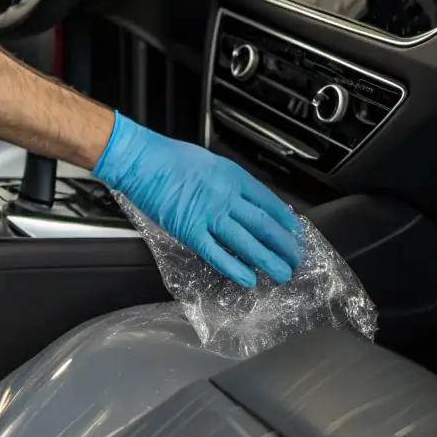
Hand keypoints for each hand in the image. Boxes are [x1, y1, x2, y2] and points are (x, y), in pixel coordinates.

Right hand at [93, 112, 300, 286]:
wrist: (142, 161)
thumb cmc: (170, 157)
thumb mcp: (211, 162)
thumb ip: (230, 183)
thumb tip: (246, 202)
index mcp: (233, 176)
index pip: (269, 203)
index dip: (285, 221)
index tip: (294, 233)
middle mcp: (226, 196)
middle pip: (264, 225)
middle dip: (283, 246)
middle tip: (294, 259)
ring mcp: (209, 215)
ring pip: (247, 243)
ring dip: (268, 261)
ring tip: (281, 274)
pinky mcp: (190, 231)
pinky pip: (217, 254)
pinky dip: (234, 269)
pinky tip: (247, 279)